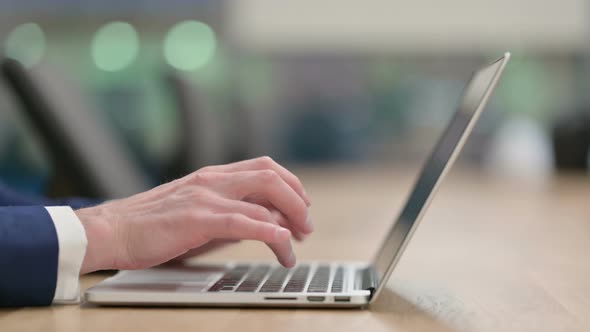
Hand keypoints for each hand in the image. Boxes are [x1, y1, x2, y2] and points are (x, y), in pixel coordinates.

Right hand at [76, 156, 311, 273]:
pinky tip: (282, 245)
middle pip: (271, 176)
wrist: (110, 231)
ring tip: (297, 245)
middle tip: (306, 227)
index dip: (291, 185)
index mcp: (212, 176)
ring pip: (264, 198)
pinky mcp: (198, 218)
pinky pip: (245, 222)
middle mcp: (212, 180)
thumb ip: (223, 212)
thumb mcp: (192, 210)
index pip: (264, 168)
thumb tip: (256, 225)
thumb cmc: (148, 225)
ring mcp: (206, 197)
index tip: (301, 208)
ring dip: (290, 222)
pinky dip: (271, 233)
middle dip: (298, 200)